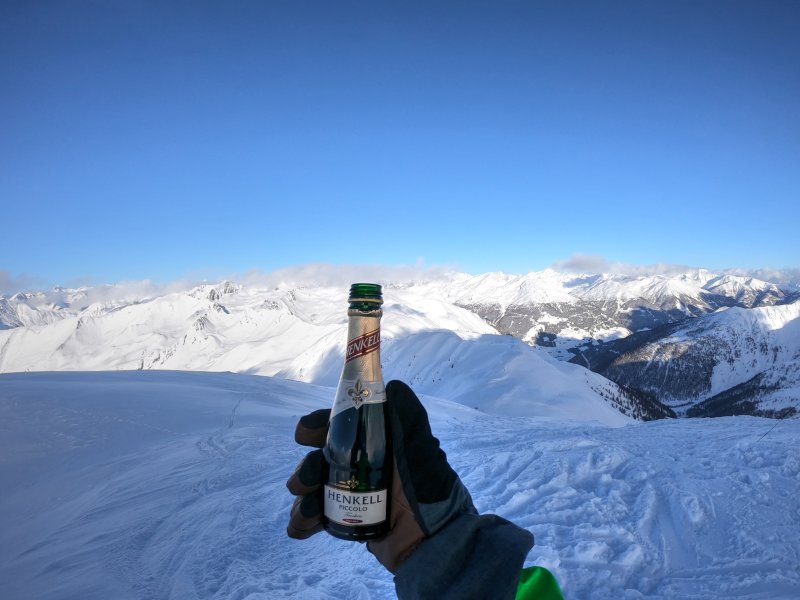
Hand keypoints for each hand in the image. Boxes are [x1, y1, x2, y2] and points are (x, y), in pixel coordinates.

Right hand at [286, 380, 475, 571]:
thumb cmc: (424, 489)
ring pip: (312, 488)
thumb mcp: (419, 447)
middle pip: (318, 458)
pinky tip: (300, 528)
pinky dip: (302, 521)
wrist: (432, 539)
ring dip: (302, 498)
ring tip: (307, 513)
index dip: (318, 425)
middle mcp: (360, 464)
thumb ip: (407, 416)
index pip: (339, 426)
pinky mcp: (346, 521)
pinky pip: (316, 516)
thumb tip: (391, 384)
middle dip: (305, 468)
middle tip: (305, 481)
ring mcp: (351, 494)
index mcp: (374, 443)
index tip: (304, 434)